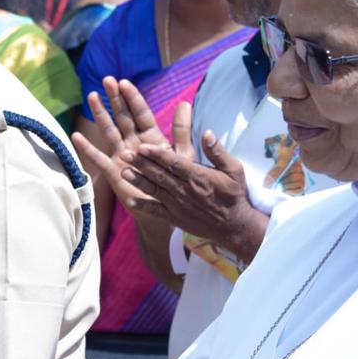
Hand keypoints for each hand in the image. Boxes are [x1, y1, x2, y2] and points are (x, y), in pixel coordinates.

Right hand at [71, 77, 191, 216]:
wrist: (166, 207)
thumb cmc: (176, 181)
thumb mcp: (182, 155)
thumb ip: (181, 131)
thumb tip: (185, 103)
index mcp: (151, 137)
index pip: (140, 113)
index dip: (132, 98)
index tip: (123, 82)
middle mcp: (134, 142)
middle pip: (122, 116)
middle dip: (115, 98)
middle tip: (107, 79)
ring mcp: (121, 155)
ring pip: (109, 131)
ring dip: (100, 114)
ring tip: (92, 95)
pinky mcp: (113, 171)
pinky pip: (98, 158)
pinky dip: (87, 148)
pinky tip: (76, 136)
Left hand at [122, 132, 267, 261]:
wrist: (234, 225)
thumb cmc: (234, 194)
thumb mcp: (234, 170)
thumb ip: (218, 151)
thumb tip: (207, 132)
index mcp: (198, 176)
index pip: (173, 163)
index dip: (157, 154)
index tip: (142, 146)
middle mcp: (185, 190)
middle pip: (159, 174)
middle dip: (141, 164)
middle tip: (124, 153)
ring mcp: (178, 205)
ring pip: (154, 190)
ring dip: (138, 181)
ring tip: (123, 172)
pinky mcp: (175, 218)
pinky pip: (156, 211)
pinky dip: (143, 207)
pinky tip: (129, 201)